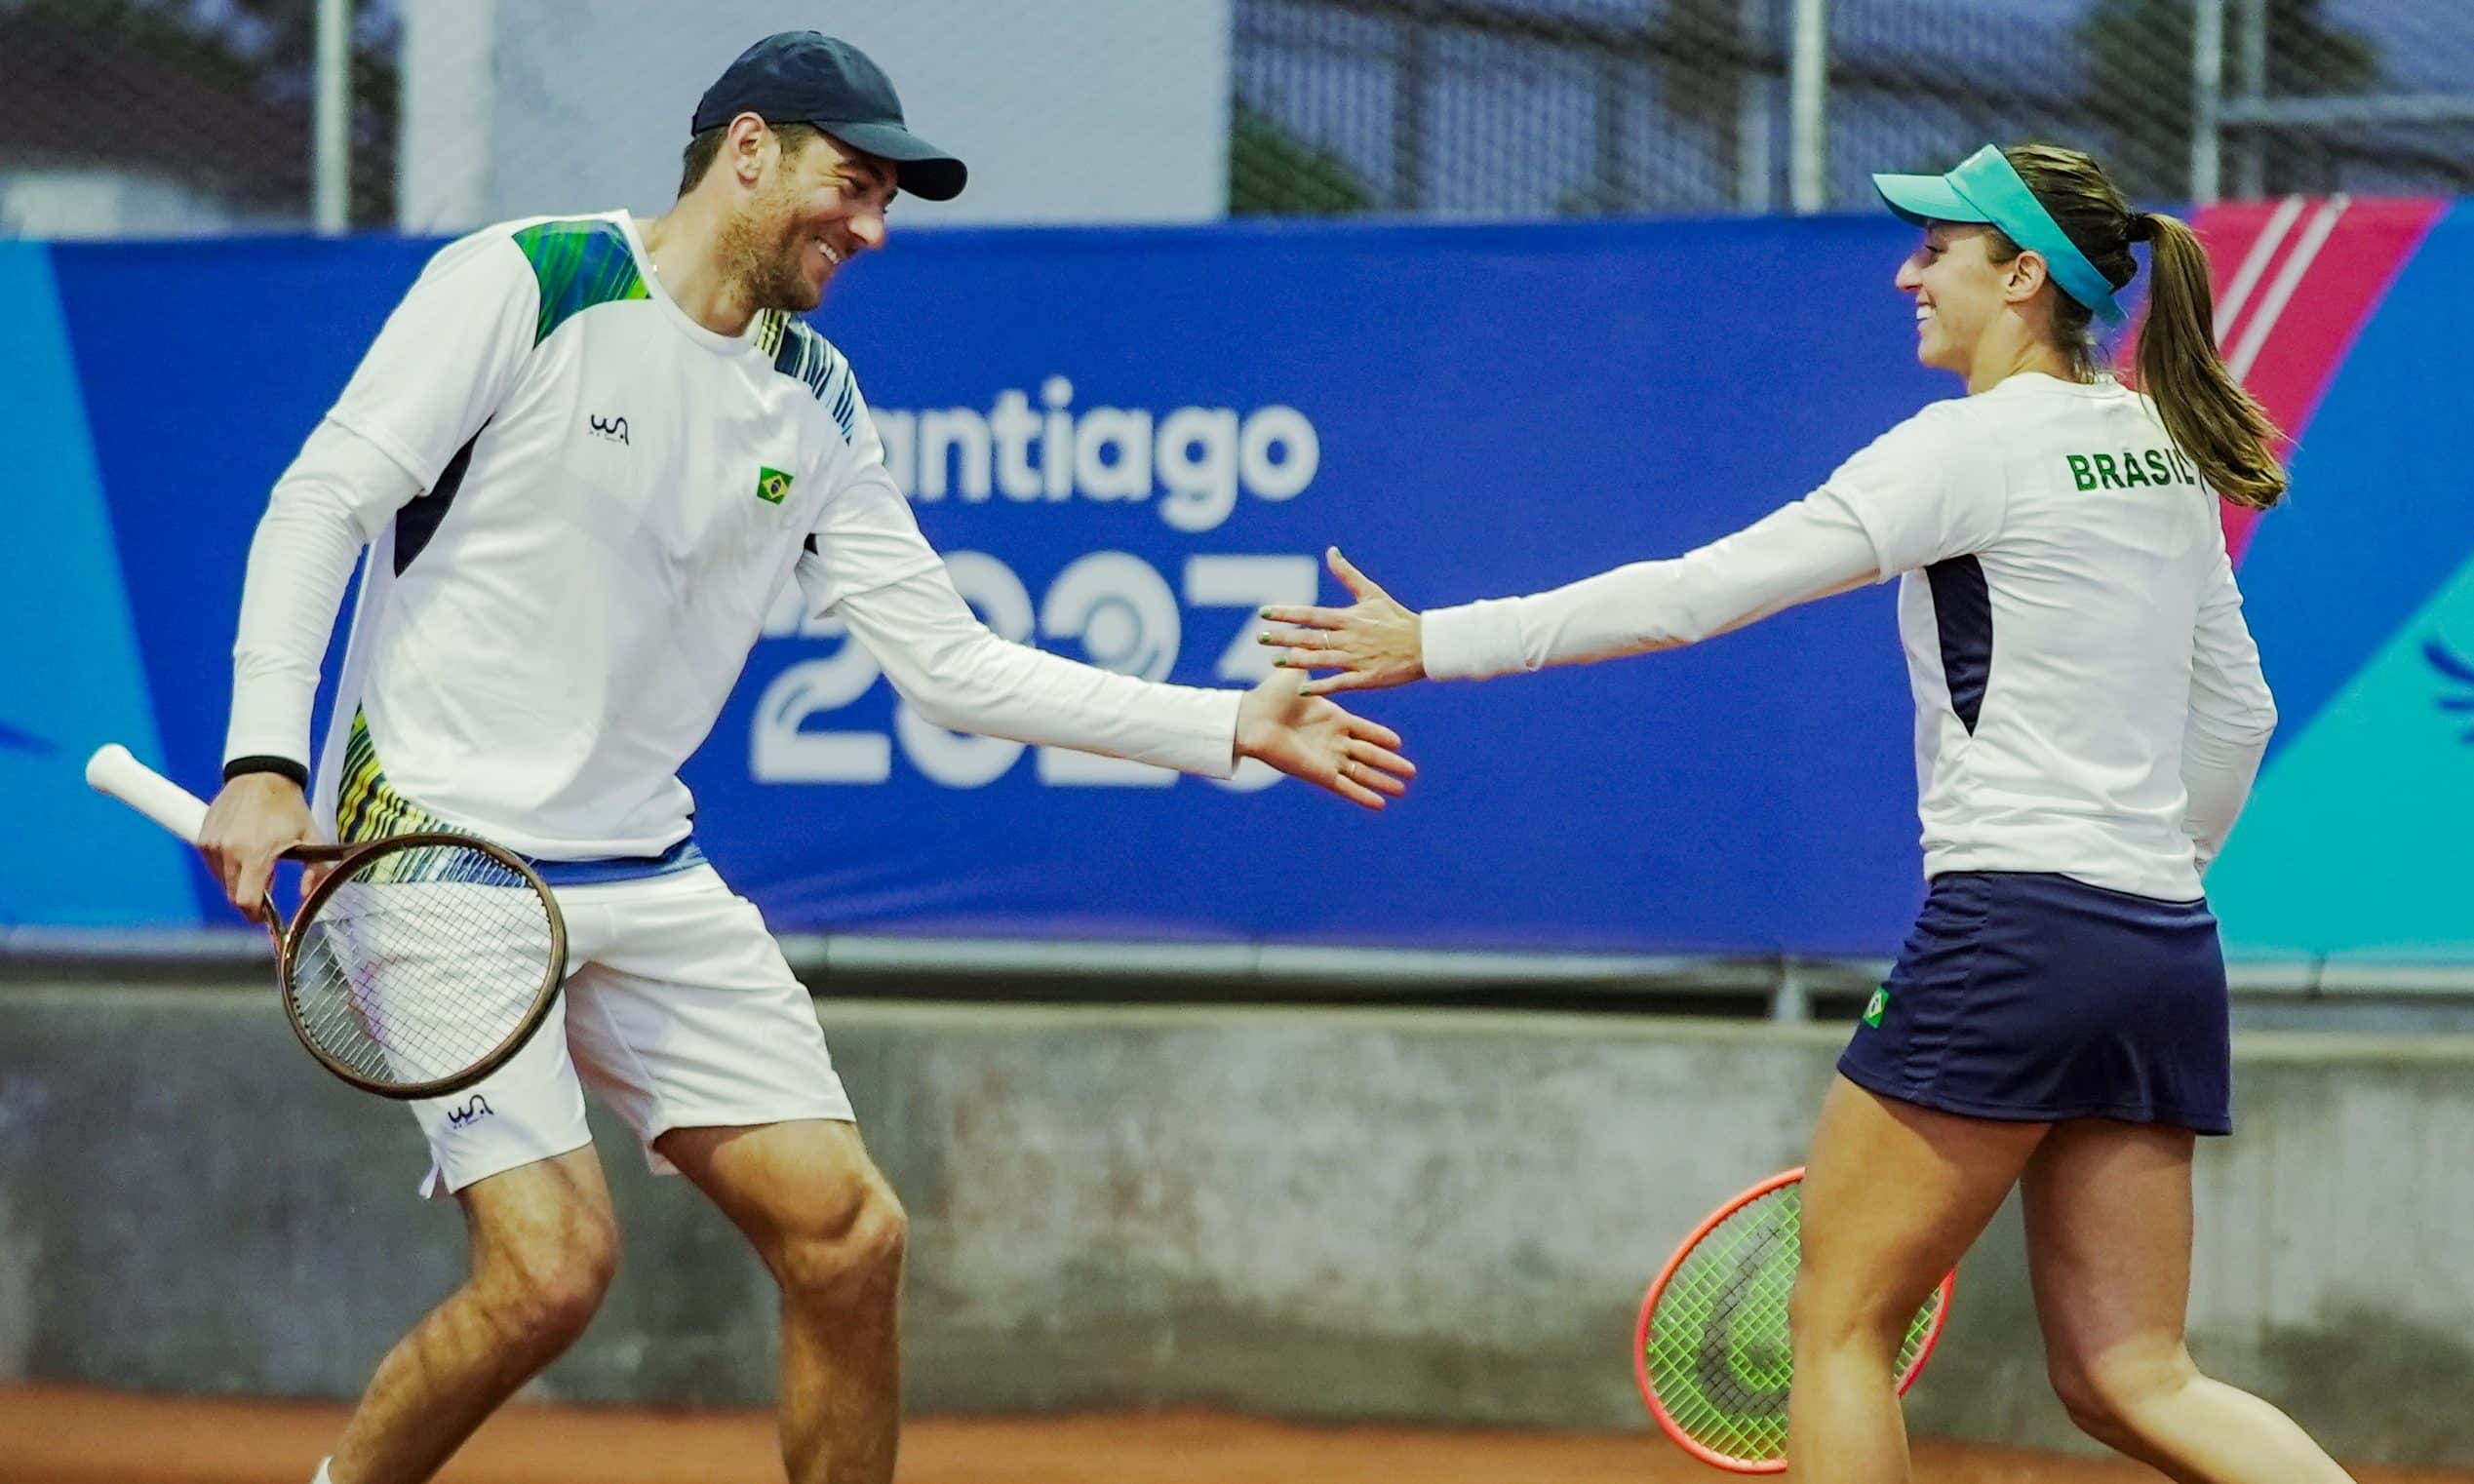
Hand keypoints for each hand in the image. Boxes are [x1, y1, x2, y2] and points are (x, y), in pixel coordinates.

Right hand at [198, 772, 318, 922]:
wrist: (261, 775)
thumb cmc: (288, 806)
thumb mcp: (312, 836)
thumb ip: (316, 870)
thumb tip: (307, 896)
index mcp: (255, 854)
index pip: (246, 900)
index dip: (256, 914)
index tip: (265, 915)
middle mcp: (228, 851)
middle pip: (233, 895)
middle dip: (251, 897)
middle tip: (268, 881)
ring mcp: (212, 845)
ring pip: (222, 881)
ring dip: (238, 881)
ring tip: (257, 861)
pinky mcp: (202, 838)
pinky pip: (213, 866)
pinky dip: (226, 867)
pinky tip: (242, 851)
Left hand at [1235, 667, 1414, 810]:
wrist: (1254, 718)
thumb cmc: (1272, 695)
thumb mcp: (1300, 676)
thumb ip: (1313, 663)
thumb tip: (1315, 641)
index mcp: (1332, 719)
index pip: (1364, 730)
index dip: (1381, 737)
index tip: (1399, 743)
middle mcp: (1332, 741)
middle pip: (1368, 755)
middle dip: (1390, 763)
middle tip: (1411, 772)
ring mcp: (1327, 758)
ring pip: (1361, 773)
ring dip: (1382, 782)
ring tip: (1402, 790)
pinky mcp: (1319, 773)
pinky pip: (1346, 787)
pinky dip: (1363, 796)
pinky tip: (1380, 804)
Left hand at [1256, 548, 1424, 695]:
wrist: (1425, 645)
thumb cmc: (1398, 618)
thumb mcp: (1373, 593)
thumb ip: (1348, 575)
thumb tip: (1330, 551)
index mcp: (1349, 618)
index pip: (1311, 614)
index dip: (1287, 614)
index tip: (1264, 613)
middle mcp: (1349, 638)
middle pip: (1310, 637)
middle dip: (1284, 637)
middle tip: (1259, 637)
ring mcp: (1357, 659)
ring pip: (1321, 659)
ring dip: (1297, 660)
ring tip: (1275, 661)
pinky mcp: (1367, 678)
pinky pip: (1340, 683)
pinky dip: (1322, 685)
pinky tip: (1303, 688)